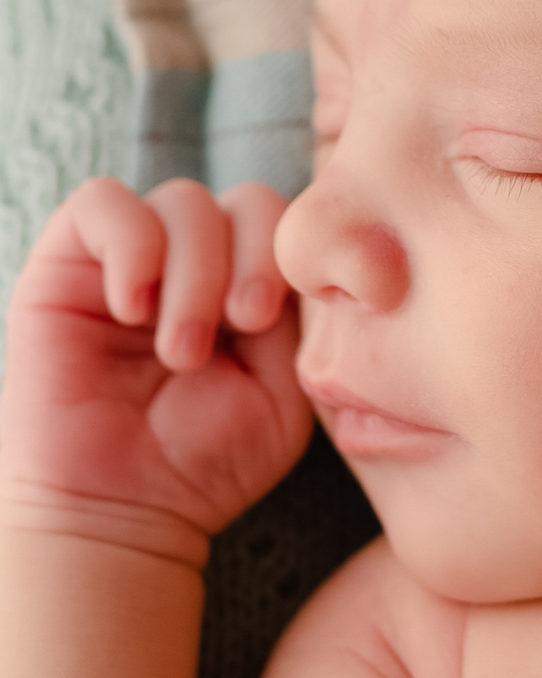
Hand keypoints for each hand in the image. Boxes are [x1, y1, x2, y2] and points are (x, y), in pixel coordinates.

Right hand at [0, 178, 311, 563]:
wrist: (120, 510)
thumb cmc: (208, 460)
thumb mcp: (282, 392)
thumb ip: (299, 321)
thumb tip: (305, 262)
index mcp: (256, 286)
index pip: (292, 226)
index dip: (289, 257)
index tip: (269, 322)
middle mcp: (201, 263)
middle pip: (247, 199)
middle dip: (253, 256)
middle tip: (243, 323)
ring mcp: (137, 257)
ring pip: (183, 200)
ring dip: (194, 273)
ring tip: (181, 350)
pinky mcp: (67, 261)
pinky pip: (102, 201)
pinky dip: (131, 246)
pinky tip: (133, 311)